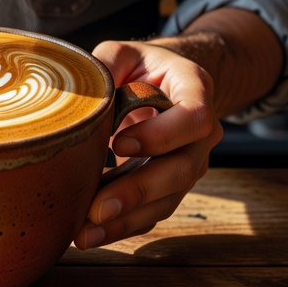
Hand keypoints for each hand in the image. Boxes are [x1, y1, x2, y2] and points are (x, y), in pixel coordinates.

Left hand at [74, 39, 223, 249]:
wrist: (162, 84)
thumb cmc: (141, 67)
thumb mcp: (124, 53)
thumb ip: (107, 62)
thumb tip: (86, 91)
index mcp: (195, 90)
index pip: (193, 118)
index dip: (160, 135)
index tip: (119, 144)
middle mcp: (201, 133)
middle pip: (182, 168)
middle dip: (139, 190)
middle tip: (98, 207)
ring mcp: (190, 162)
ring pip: (169, 199)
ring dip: (127, 219)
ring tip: (86, 233)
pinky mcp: (172, 186)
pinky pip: (154, 211)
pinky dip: (124, 225)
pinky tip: (92, 234)